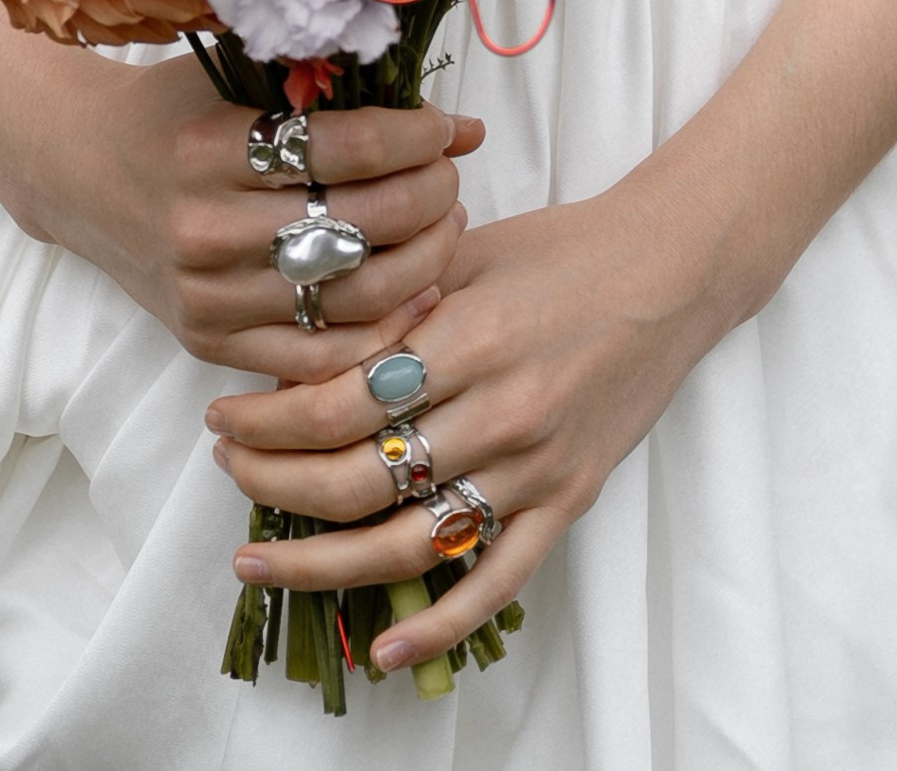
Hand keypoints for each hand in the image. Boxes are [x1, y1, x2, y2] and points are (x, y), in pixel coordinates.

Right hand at [5, 50, 484, 379]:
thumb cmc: (177, 109)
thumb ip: (343, 92)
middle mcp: (205, 226)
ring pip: (350, 298)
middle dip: (431, 197)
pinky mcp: (209, 342)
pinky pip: (317, 358)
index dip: (417, 136)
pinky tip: (416, 294)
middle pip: (359, 224)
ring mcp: (207, 295)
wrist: (83, 170)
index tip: (446, 127)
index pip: (348, 147)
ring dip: (423, 263)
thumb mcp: (242, 74)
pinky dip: (381, 334)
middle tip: (451, 178)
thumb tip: (461, 127)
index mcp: (211, 144)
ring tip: (445, 228)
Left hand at [205, 179, 723, 665]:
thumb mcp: (469, 250)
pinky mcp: (568, 501)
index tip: (225, 416)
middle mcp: (499, 411)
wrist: (672, 272)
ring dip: (320, 563)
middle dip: (274, 485)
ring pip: (407, 544)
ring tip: (261, 557)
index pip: (338, 405)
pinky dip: (437, 627)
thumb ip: (394, 300)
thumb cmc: (565, 249)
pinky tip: (381, 648)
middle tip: (230, 472)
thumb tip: (302, 353)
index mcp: (468, 338)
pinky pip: (496, 581)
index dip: (267, 421)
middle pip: (358, 481)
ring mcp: (536, 466)